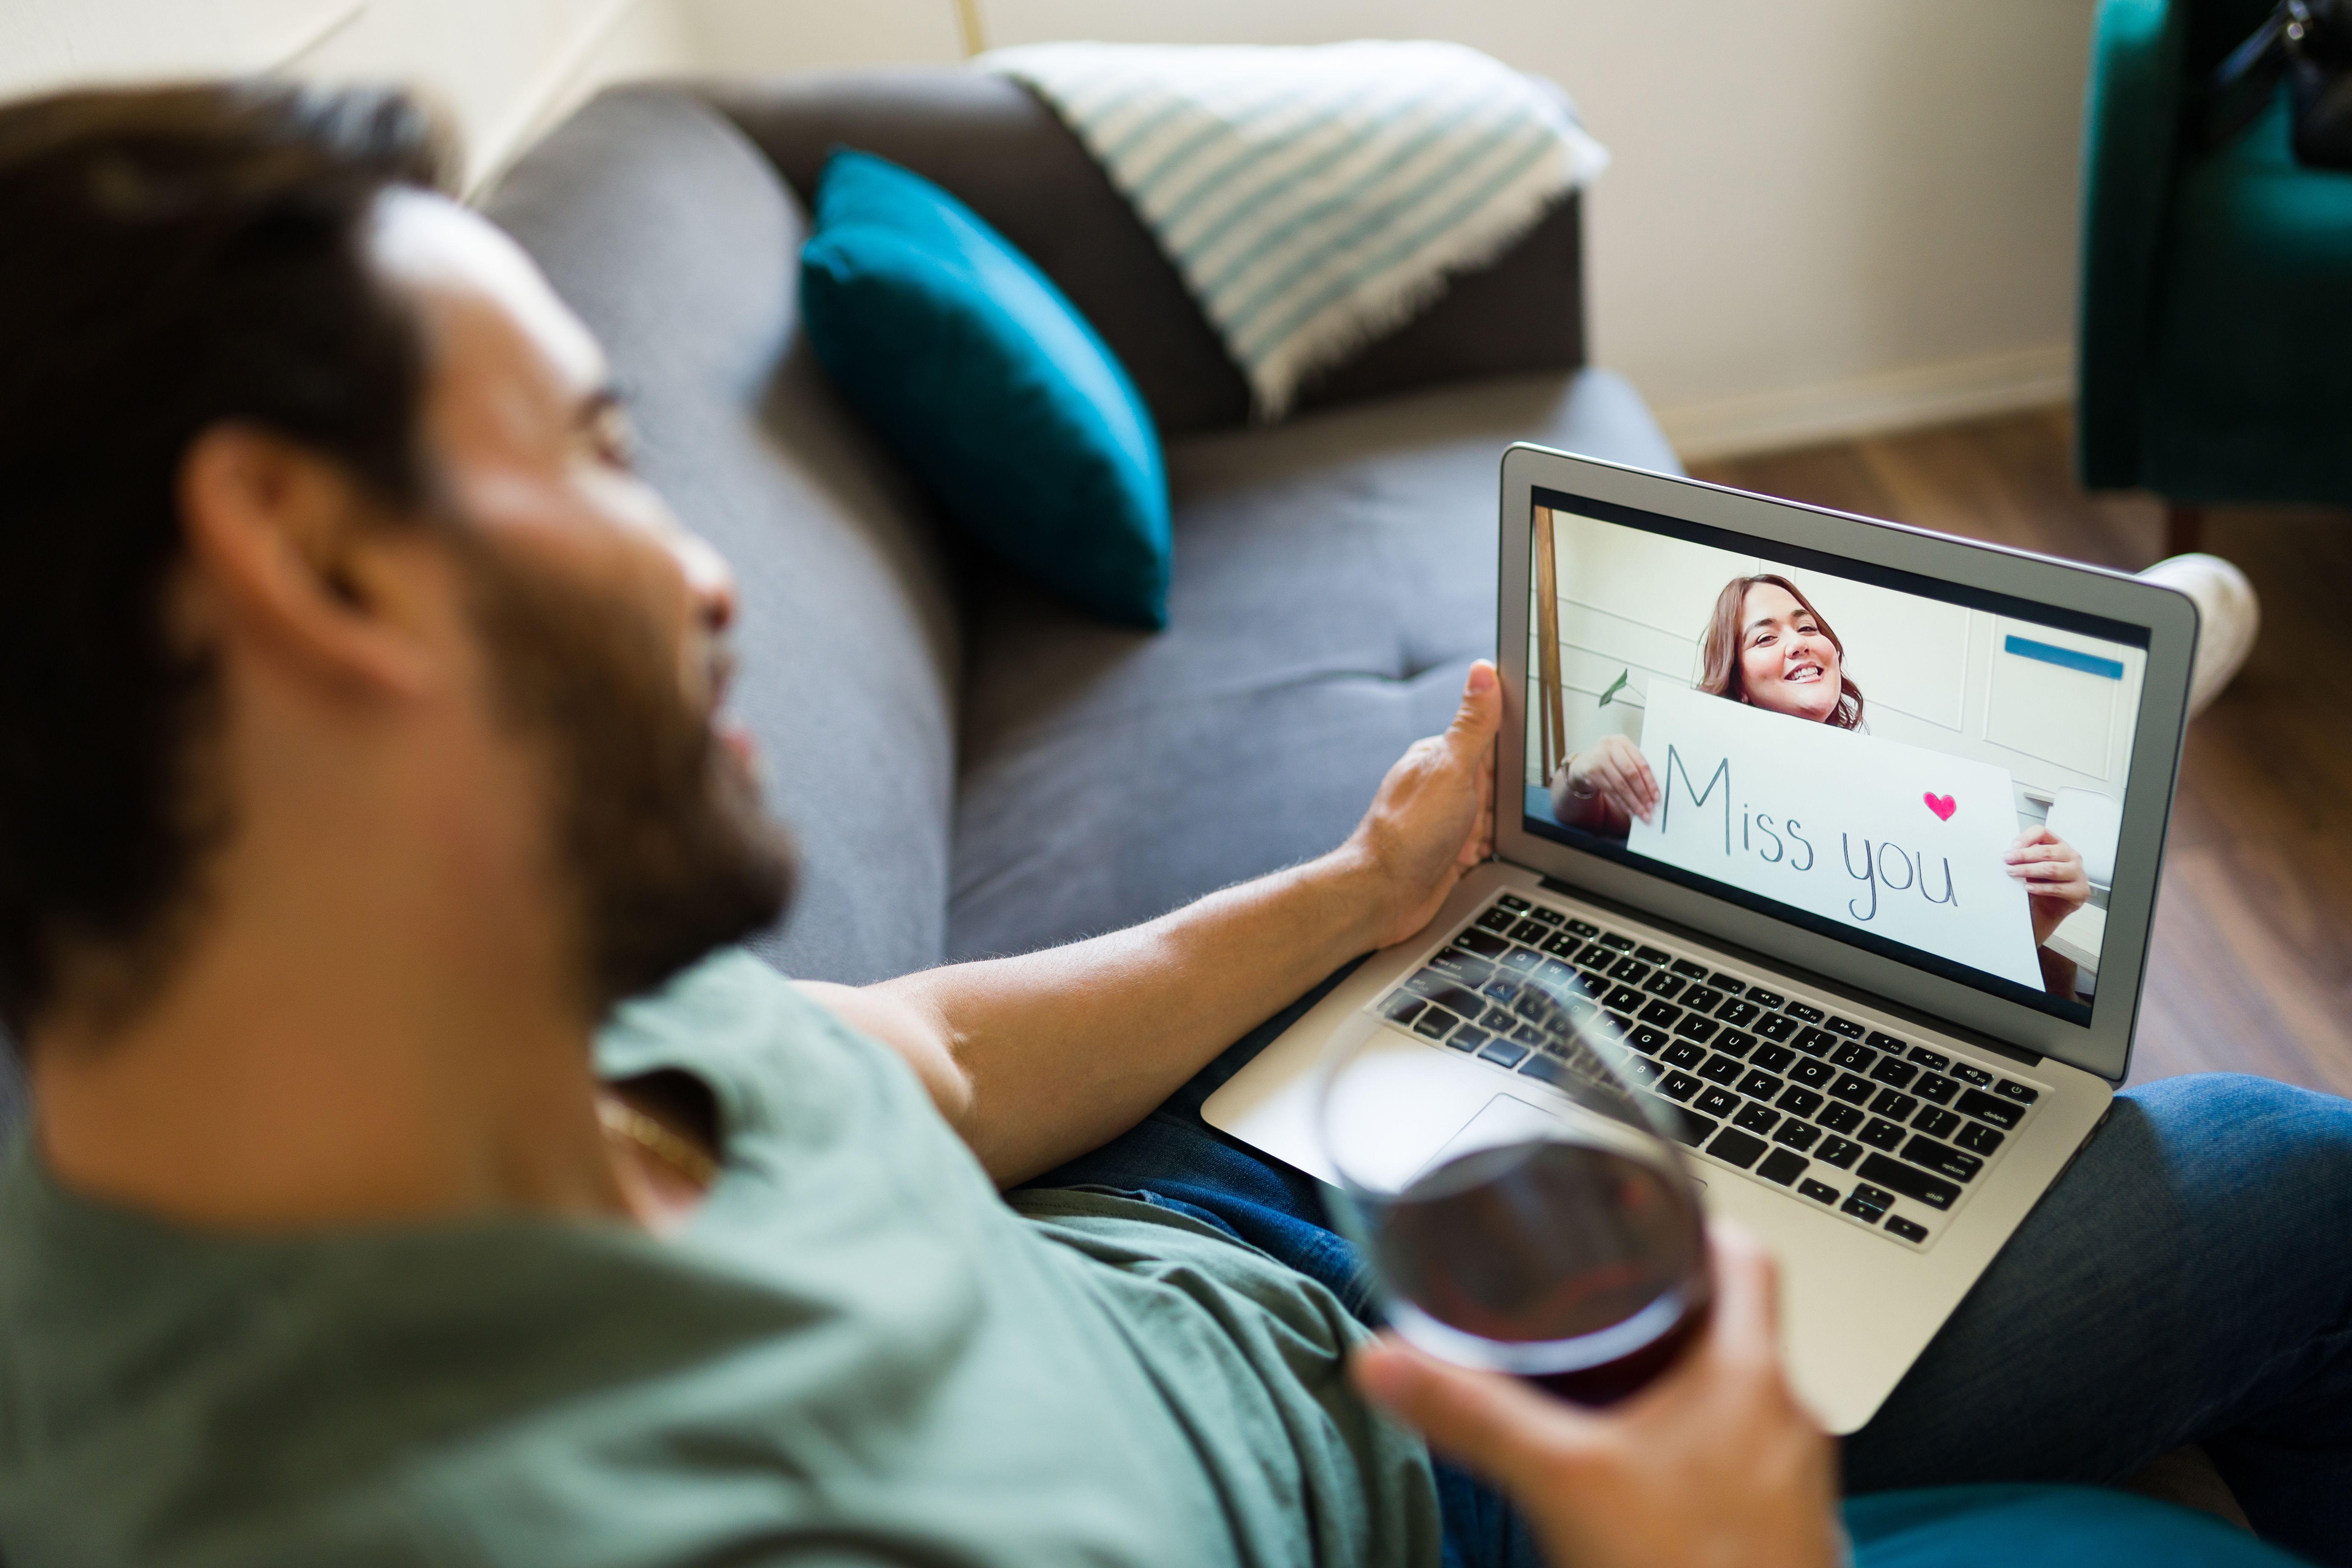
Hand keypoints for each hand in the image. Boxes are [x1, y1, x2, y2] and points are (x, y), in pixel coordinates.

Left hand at [1341, 661, 1498, 950]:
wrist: (1383, 897)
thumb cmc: (1410, 833)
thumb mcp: (1451, 769)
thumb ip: (1473, 724)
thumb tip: (1482, 669)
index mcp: (1438, 758)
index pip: (1489, 742)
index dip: (1509, 760)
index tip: (1513, 774)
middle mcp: (1441, 787)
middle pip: (1496, 783)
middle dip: (1503, 801)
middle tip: (1487, 815)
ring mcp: (1445, 821)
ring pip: (1492, 818)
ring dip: (1494, 830)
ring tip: (1477, 840)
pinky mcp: (1450, 853)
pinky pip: (1485, 847)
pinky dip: (1487, 854)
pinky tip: (1477, 859)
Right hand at [1352, 1225, 1838, 1567]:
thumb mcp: (1560, 1481)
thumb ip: (1473, 1414)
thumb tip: (1390, 1361)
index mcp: (1749, 1377)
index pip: (1746, 1255)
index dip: (1694, 1226)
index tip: (1646, 1222)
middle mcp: (1788, 1420)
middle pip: (1738, 1326)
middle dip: (1667, 1313)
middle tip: (1602, 1312)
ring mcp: (1795, 1482)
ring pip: (1741, 1399)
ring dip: (1682, 1385)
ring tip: (1611, 1391)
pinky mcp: (1785, 1534)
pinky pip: (1744, 1465)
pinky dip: (1695, 1453)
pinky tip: (1641, 1479)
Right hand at [1551, 734, 1658, 828]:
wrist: (1583, 763)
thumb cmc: (1609, 761)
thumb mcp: (1622, 756)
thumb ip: (1636, 767)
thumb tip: (1653, 793)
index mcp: (1623, 741)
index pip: (1641, 764)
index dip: (1650, 782)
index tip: (1656, 797)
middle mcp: (1610, 747)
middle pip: (1631, 774)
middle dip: (1642, 794)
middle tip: (1649, 808)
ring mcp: (1598, 759)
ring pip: (1620, 785)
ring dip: (1632, 802)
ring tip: (1641, 813)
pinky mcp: (1590, 772)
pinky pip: (1610, 791)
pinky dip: (1621, 803)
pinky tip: (1629, 810)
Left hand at [2005, 826, 2088, 947]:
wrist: (2050, 909)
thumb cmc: (2040, 884)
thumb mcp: (2031, 867)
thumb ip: (2025, 858)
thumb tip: (2007, 854)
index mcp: (2058, 845)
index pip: (2042, 833)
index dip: (2026, 838)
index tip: (2011, 847)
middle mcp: (2071, 856)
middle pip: (2047, 852)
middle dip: (2024, 856)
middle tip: (2007, 860)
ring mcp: (2078, 873)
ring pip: (2052, 868)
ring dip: (2029, 870)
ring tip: (2013, 872)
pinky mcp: (2080, 890)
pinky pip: (2057, 888)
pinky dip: (2040, 888)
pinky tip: (2028, 887)